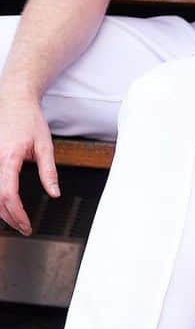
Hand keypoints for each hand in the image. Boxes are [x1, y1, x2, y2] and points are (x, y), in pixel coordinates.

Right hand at [0, 89, 57, 235]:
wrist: (13, 101)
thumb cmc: (29, 120)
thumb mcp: (46, 146)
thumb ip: (49, 172)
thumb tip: (54, 193)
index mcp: (8, 157)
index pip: (8, 194)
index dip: (16, 213)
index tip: (27, 225)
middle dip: (9, 217)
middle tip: (24, 227)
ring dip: (0, 210)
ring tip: (16, 220)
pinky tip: (4, 205)